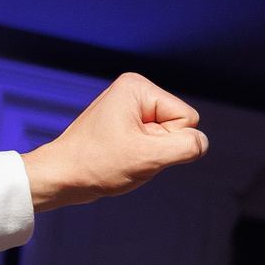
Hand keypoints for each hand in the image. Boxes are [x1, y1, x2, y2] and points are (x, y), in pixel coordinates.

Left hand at [21, 74, 206, 210]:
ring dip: (152, 153)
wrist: (63, 176)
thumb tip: (201, 143)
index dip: (167, 141)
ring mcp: (131, 107)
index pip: (187, 118)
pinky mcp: (129, 122)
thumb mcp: (150, 157)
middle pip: (180, 126)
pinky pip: (157, 142)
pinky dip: (145, 155)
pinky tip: (122, 156)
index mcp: (138, 87)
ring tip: (124, 155)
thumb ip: (187, 146)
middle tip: (130, 153)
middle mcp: (135, 90)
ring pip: (170, 137)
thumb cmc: (98, 164)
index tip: (136, 146)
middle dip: (160, 146)